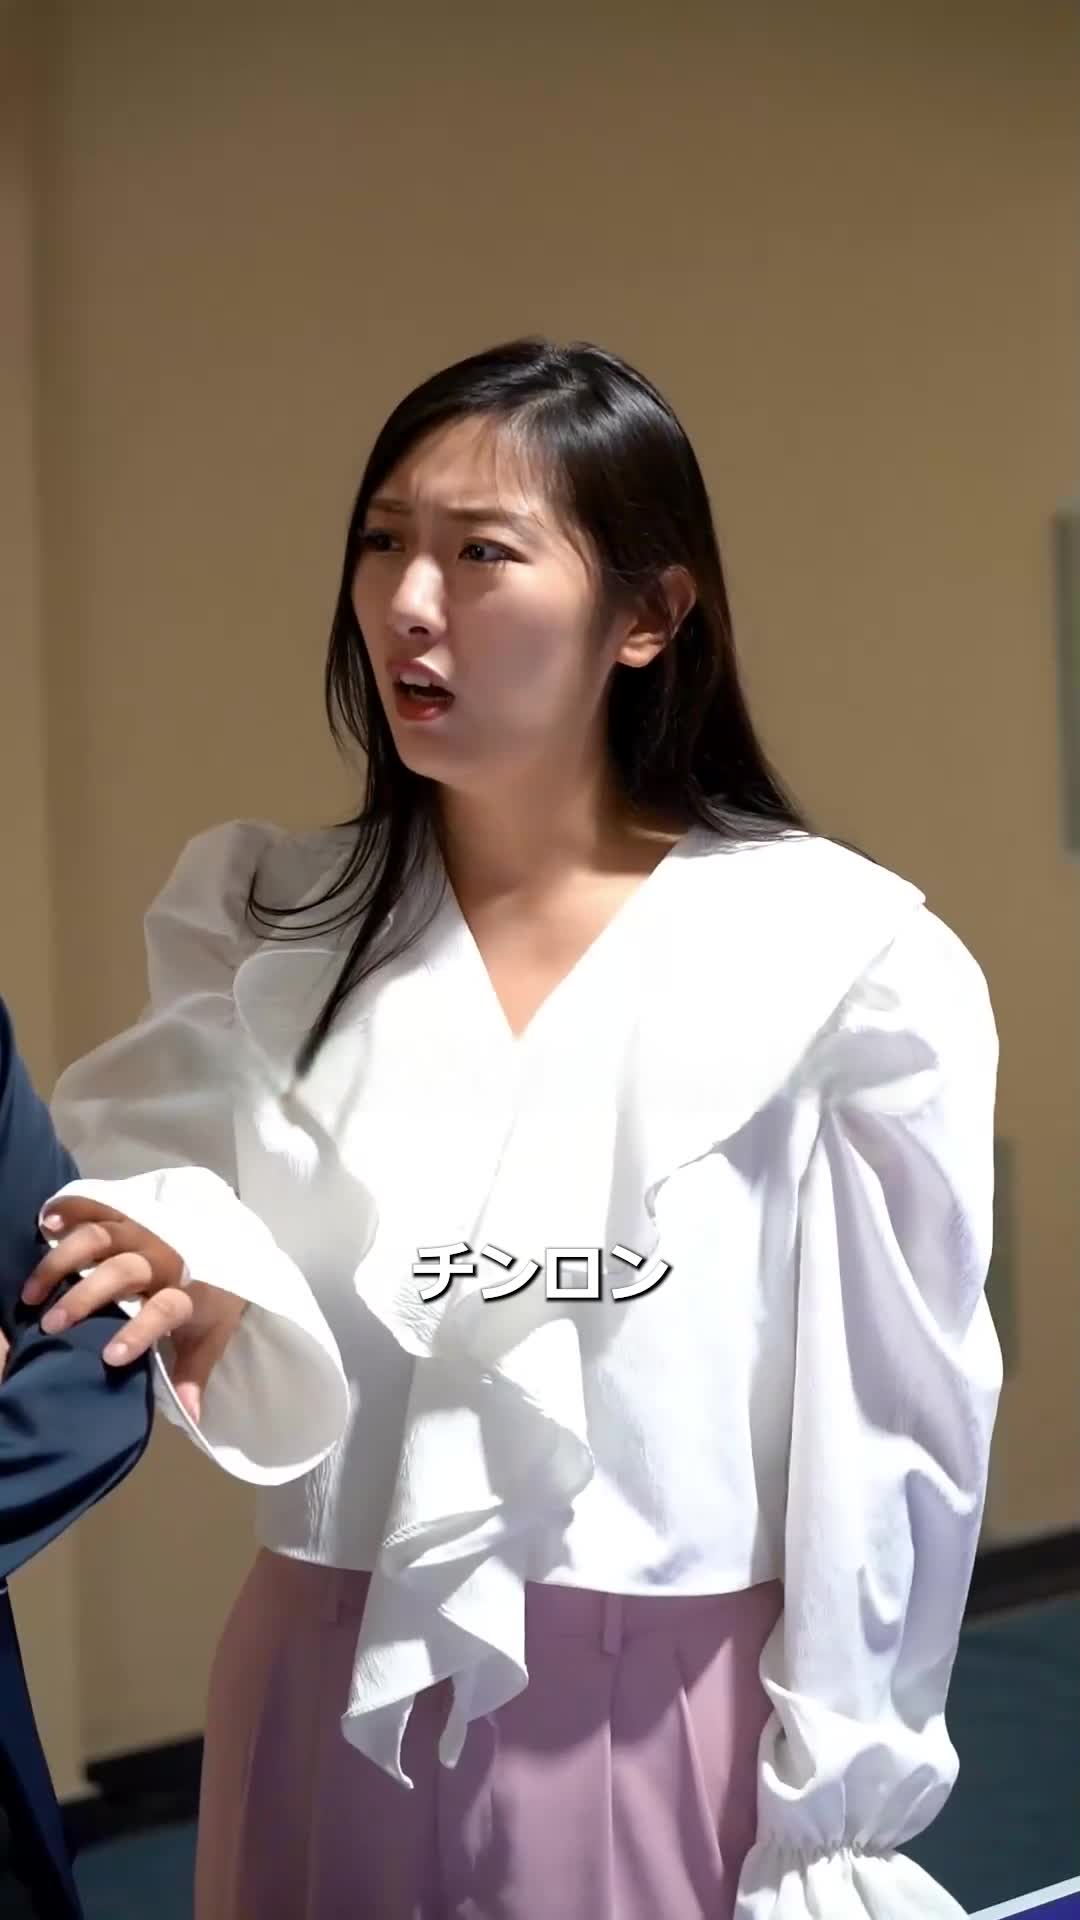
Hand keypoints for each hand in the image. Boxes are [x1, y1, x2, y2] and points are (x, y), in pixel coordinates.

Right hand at [23, 1196, 245, 1423]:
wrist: (234, 1244)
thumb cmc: (214, 1299)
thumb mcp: (210, 1336)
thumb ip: (193, 1374)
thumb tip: (190, 1417)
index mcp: (186, 1292)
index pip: (163, 1311)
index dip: (139, 1332)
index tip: (109, 1358)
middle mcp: (163, 1258)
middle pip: (121, 1271)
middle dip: (84, 1297)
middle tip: (51, 1324)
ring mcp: (145, 1232)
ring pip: (100, 1238)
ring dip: (62, 1261)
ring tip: (32, 1293)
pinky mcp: (131, 1215)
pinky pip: (100, 1206)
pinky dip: (73, 1209)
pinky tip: (46, 1223)